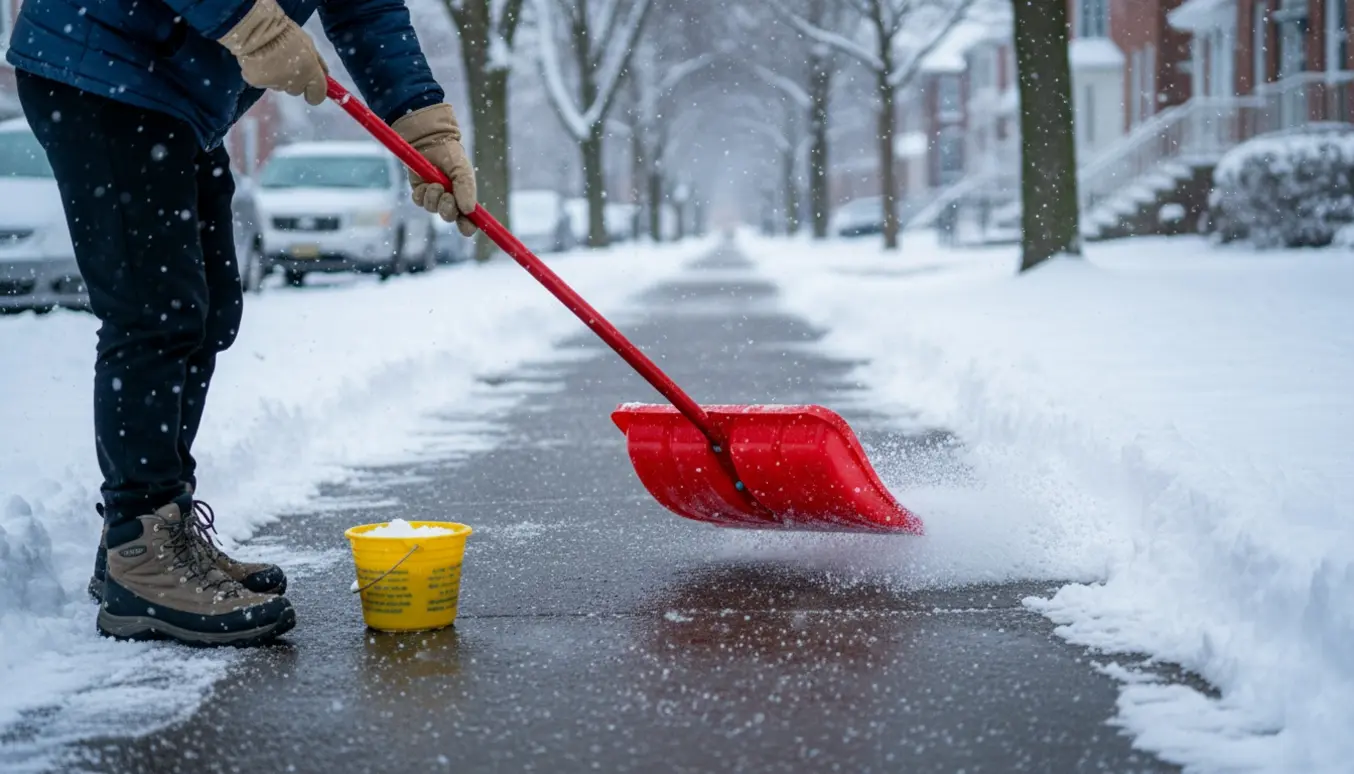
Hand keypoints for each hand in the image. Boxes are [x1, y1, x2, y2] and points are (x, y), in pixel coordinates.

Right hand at [218, 0, 328, 105]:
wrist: (256, 27)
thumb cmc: (286, 33)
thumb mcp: (309, 44)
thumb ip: (318, 63)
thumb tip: (325, 76)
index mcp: (310, 74)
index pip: (317, 96)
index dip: (315, 91)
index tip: (311, 86)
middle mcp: (294, 84)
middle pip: (297, 90)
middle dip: (295, 80)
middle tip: (287, 63)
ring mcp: (275, 85)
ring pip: (280, 87)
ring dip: (279, 78)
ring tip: (271, 59)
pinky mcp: (256, 83)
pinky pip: (263, 82)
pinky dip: (262, 75)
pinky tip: (259, 60)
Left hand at [391, 104, 477, 236]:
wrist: (430, 141)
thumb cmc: (451, 155)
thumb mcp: (463, 170)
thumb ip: (467, 189)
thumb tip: (469, 211)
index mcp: (464, 198)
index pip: (468, 221)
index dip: (468, 227)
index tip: (467, 226)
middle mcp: (449, 201)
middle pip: (449, 217)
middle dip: (448, 209)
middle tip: (447, 196)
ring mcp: (434, 198)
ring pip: (432, 209)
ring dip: (434, 197)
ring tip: (435, 183)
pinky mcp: (419, 192)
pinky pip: (419, 201)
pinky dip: (422, 193)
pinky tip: (424, 182)